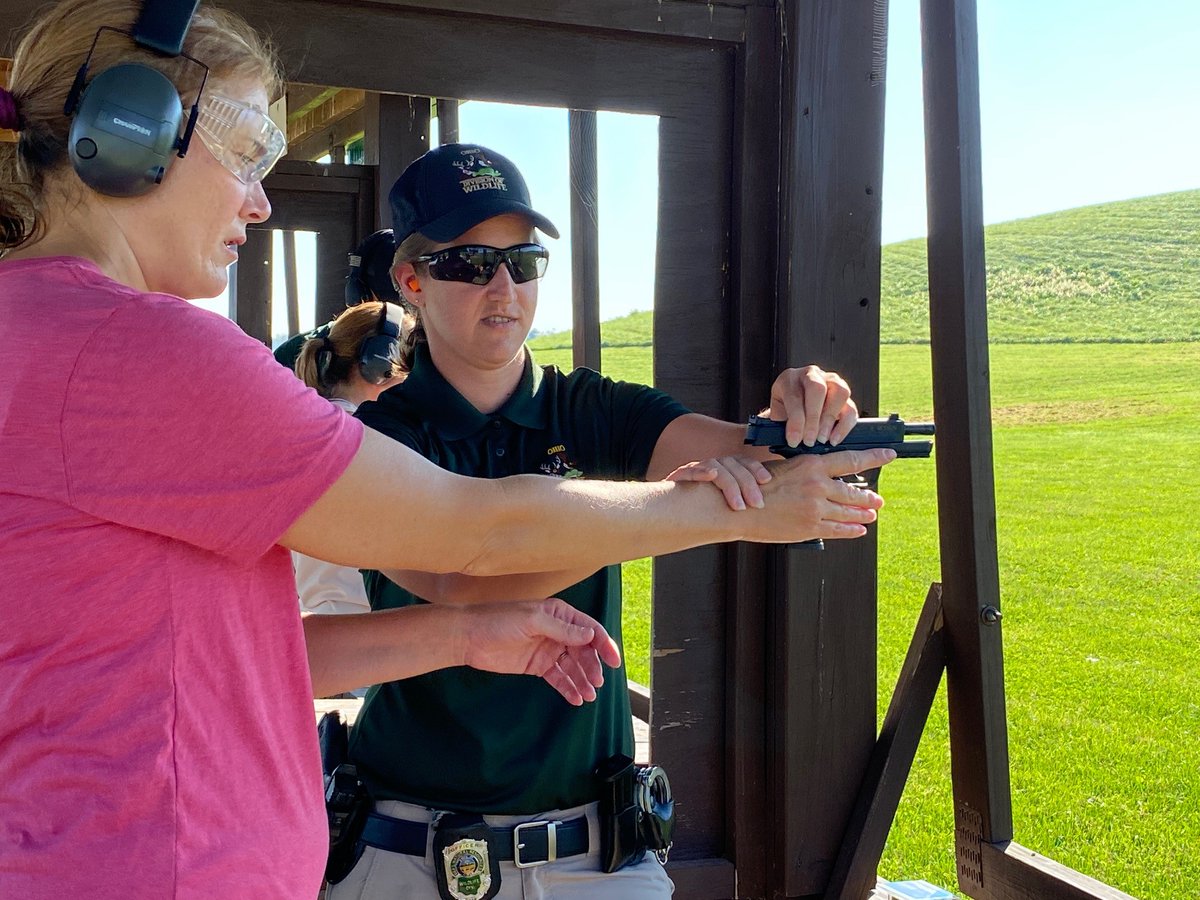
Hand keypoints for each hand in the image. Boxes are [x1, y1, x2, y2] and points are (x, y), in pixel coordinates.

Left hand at [456, 599, 621, 705]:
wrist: (469, 637)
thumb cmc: (498, 621)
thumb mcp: (532, 621)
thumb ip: (562, 629)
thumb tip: (589, 635)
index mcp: (559, 614)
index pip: (589, 629)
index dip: (603, 644)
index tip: (613, 661)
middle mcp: (557, 631)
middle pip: (584, 651)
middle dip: (592, 667)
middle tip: (596, 683)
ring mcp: (547, 649)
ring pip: (573, 667)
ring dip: (583, 680)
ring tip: (589, 695)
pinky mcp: (537, 666)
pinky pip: (558, 678)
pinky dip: (568, 688)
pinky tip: (576, 698)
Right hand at [665, 455, 771, 510]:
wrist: (669, 518)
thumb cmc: (699, 514)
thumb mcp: (725, 506)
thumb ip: (742, 501)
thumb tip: (765, 506)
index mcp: (723, 470)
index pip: (742, 462)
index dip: (755, 468)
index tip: (767, 481)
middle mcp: (709, 467)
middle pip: (731, 464)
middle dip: (747, 484)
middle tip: (756, 504)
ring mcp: (693, 471)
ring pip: (714, 467)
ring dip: (729, 484)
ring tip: (738, 506)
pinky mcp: (676, 479)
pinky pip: (689, 471)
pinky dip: (701, 472)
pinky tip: (711, 475)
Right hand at [744, 448, 895, 543]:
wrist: (737, 510)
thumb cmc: (756, 486)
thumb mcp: (784, 468)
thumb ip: (808, 471)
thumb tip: (824, 473)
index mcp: (812, 465)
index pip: (851, 459)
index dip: (874, 458)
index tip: (889, 456)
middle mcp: (818, 486)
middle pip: (853, 492)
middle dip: (869, 497)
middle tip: (878, 500)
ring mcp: (815, 509)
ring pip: (849, 512)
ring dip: (863, 514)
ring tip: (872, 515)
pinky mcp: (810, 528)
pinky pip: (838, 530)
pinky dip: (851, 530)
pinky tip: (859, 529)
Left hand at [766, 365, 857, 448]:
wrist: (792, 411)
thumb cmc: (784, 414)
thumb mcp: (777, 417)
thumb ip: (782, 426)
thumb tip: (792, 440)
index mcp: (789, 379)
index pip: (794, 396)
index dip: (795, 421)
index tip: (794, 441)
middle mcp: (811, 375)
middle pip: (817, 389)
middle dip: (813, 418)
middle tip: (809, 441)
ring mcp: (831, 381)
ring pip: (840, 392)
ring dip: (830, 419)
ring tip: (822, 439)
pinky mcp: (845, 394)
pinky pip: (851, 408)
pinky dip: (844, 426)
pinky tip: (834, 439)